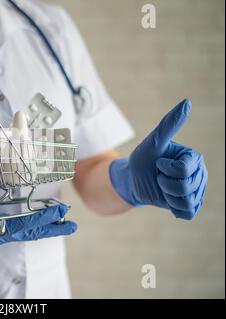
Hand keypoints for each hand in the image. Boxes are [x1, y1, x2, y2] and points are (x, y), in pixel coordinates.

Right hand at [0, 196, 76, 245]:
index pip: (25, 225)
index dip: (44, 219)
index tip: (61, 213)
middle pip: (31, 231)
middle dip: (52, 227)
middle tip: (71, 223)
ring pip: (25, 228)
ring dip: (44, 225)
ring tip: (60, 220)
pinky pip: (16, 224)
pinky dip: (30, 221)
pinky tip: (34, 218)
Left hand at [109, 99, 207, 219]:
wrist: (134, 180)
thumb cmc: (143, 159)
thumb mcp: (153, 142)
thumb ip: (169, 124)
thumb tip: (187, 102)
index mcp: (194, 158)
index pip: (184, 170)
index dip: (166, 169)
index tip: (159, 163)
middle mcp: (200, 174)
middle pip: (186, 187)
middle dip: (165, 183)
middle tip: (159, 176)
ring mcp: (197, 191)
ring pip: (187, 200)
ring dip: (167, 196)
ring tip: (163, 187)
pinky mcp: (191, 206)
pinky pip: (187, 212)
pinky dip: (172, 208)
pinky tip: (167, 199)